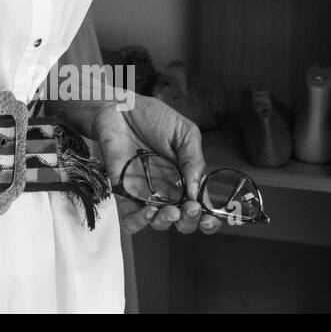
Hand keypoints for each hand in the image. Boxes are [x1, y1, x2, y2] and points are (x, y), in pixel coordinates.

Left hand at [90, 95, 222, 236]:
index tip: (211, 218)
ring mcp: (145, 192)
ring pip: (158, 224)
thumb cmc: (152, 117)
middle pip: (182, 222)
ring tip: (172, 210)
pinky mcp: (123, 191)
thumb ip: (194, 160)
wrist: (119, 107)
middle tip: (190, 208)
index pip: (200, 209)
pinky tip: (149, 210)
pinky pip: (130, 219)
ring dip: (167, 223)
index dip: (208, 220)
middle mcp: (167, 190)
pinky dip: (140, 222)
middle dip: (190, 222)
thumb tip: (198, 191)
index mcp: (186, 179)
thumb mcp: (185, 133)